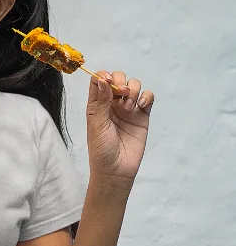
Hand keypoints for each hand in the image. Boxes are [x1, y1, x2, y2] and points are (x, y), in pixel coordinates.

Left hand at [86, 70, 154, 186]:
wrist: (116, 169)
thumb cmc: (101, 149)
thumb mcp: (97, 124)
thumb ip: (101, 101)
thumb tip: (103, 79)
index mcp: (97, 104)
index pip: (99, 80)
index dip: (104, 75)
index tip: (108, 80)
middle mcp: (112, 103)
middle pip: (118, 78)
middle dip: (121, 81)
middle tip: (121, 93)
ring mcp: (128, 108)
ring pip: (134, 85)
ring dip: (133, 90)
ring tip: (128, 107)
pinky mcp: (142, 115)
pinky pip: (147, 97)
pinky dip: (146, 96)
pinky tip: (141, 105)